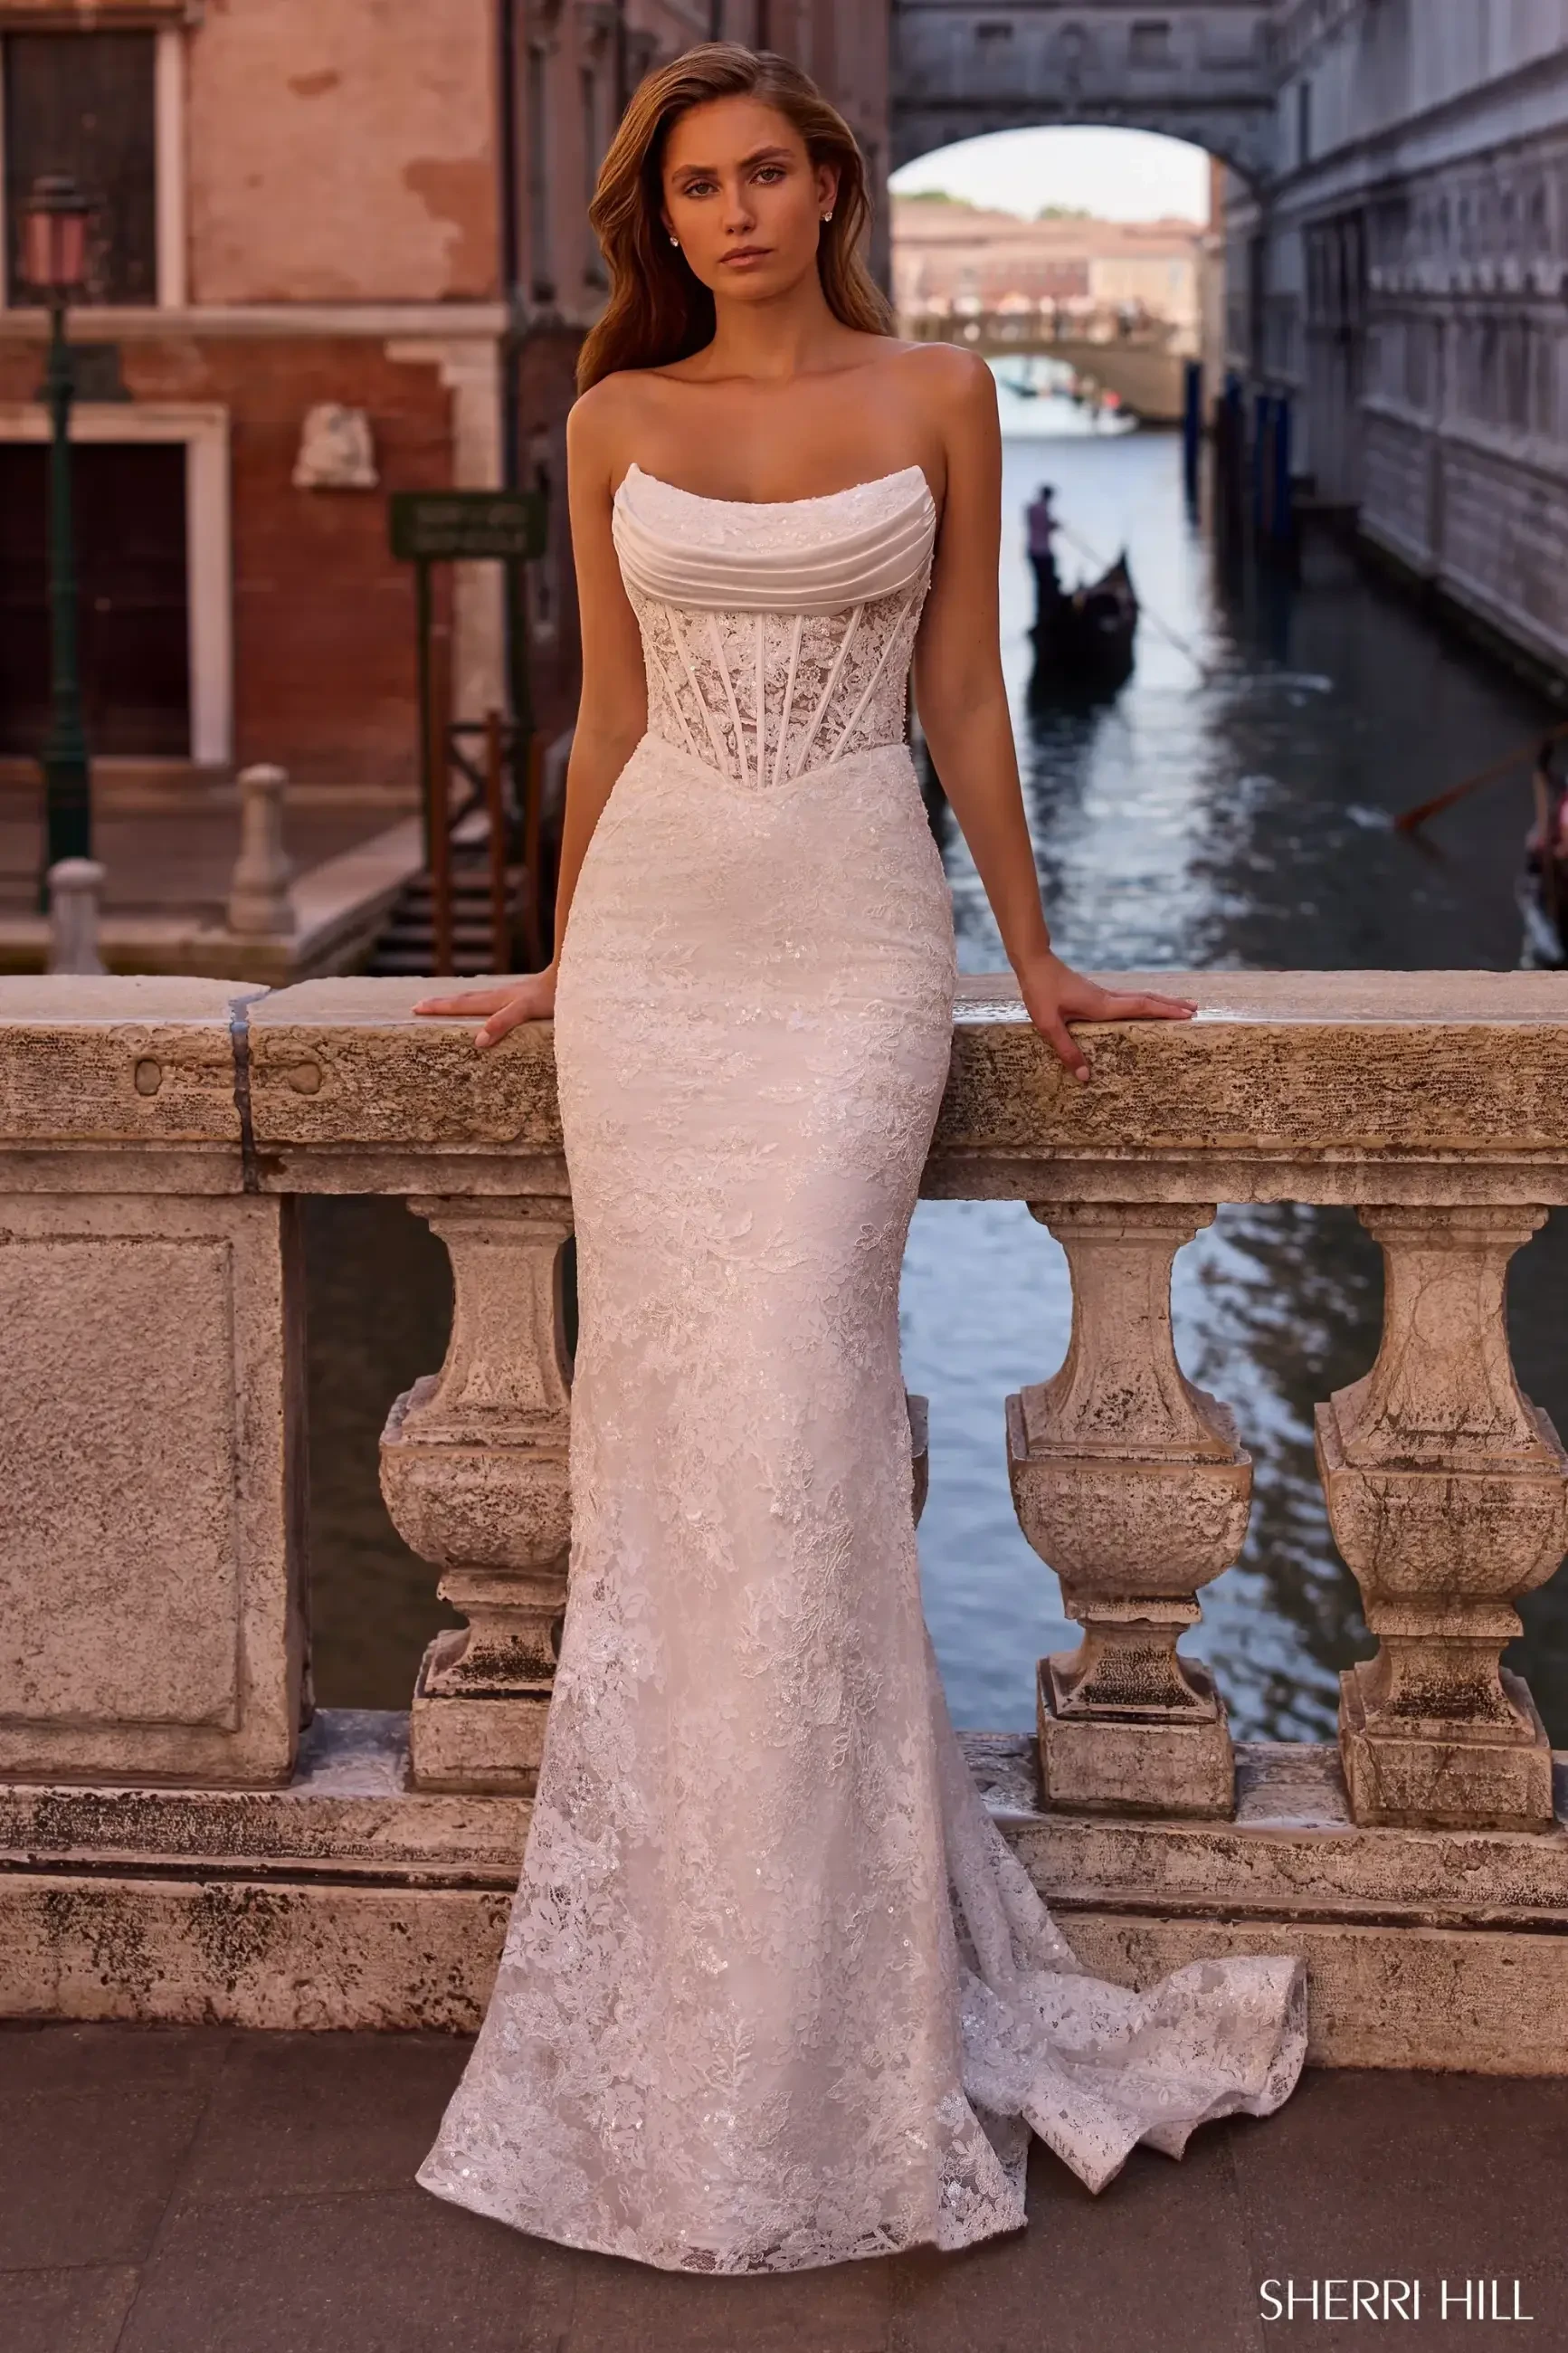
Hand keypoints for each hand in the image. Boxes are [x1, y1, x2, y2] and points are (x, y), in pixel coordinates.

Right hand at [412, 967, 556, 1050]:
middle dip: (441, 1003)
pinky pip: (493, 1001)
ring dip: (458, 1001)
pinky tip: (487, 1006)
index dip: (439, 1007)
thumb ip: (503, 1022)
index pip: (461, 1004)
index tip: (416, 1008)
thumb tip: (478, 1041)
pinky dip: (480, 1003)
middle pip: (464, 999)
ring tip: (445, 1004)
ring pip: (477, 998)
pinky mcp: (524, 997)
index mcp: (497, 1000)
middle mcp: (501, 995)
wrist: (574, 975)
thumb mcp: (527, 1010)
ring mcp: (511, 995)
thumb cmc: (553, 996)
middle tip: (418, 1005)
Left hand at [1017, 952, 1195, 1083]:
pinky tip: (1142, 1007)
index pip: (1141, 1007)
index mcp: (1101, 1006)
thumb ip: (1067, 1050)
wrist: (1034, 963)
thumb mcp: (1048, 1025)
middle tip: (1195, 1009)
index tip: (1187, 1014)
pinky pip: (1127, 999)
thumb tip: (1086, 1076)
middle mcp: (1107, 998)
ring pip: (1138, 997)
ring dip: (1159, 1002)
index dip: (1165, 1011)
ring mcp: (1102, 994)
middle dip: (1171, 1005)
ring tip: (1178, 1006)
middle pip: (1146, 999)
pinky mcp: (1095, 994)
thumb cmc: (1040, 992)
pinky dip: (1143, 1002)